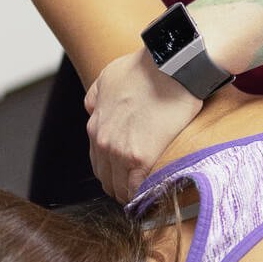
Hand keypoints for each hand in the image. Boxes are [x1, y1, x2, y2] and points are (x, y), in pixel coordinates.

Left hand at [84, 48, 202, 203]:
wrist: (169, 66)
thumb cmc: (145, 68)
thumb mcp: (108, 75)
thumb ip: (96, 96)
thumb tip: (92, 109)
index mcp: (95, 126)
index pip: (99, 162)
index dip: (113, 171)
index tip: (128, 174)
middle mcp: (103, 142)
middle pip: (107, 179)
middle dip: (121, 186)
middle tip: (140, 188)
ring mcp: (120, 152)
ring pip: (120, 189)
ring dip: (132, 194)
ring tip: (149, 195)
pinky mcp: (141, 159)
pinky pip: (136, 190)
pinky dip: (144, 195)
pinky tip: (155, 194)